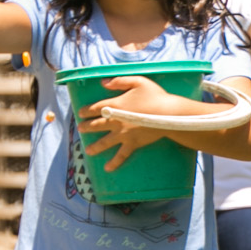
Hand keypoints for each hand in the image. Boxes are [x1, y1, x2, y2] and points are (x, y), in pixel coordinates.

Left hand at [77, 78, 215, 168]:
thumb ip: (119, 81)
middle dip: (86, 127)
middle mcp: (115, 121)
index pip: (95, 108)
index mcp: (115, 105)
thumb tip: (103, 83)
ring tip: (88, 150)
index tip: (80, 113)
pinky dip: (114, 162)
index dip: (86, 110)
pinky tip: (107, 168)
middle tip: (80, 129)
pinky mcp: (133, 144)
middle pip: (96, 125)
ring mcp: (123, 135)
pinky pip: (121, 155)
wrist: (170, 114)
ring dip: (94, 146)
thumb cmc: (155, 96)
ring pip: (104, 142)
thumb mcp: (137, 81)